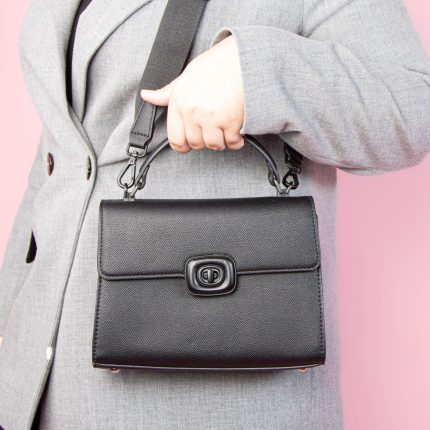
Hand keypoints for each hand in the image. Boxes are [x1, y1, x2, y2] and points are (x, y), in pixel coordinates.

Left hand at [140, 35, 244, 152]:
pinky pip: (232, 142)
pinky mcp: (231, 121)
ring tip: (225, 128)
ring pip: (214, 145)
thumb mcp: (188, 76)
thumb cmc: (218, 65)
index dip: (183, 146)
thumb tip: (147, 96)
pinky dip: (236, 140)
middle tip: (212, 129)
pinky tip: (237, 130)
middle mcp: (193, 111)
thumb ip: (167, 92)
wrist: (246, 57)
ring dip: (221, 141)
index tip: (189, 144)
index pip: (175, 138)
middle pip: (196, 144)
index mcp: (179, 101)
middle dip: (204, 140)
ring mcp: (212, 117)